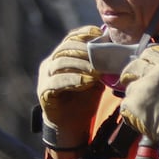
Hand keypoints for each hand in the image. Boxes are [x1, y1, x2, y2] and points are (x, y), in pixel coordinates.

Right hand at [37, 26, 104, 149]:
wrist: (72, 124)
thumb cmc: (84, 99)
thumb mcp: (95, 79)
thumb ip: (100, 65)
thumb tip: (115, 51)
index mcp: (61, 57)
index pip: (70, 38)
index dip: (83, 34)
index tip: (99, 34)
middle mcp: (50, 64)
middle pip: (65, 48)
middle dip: (84, 50)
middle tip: (100, 56)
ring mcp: (45, 77)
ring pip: (60, 63)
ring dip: (80, 64)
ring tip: (96, 71)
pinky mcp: (44, 91)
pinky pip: (57, 82)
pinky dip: (73, 80)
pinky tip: (87, 82)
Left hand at [116, 44, 158, 158]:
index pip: (150, 53)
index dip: (145, 59)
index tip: (143, 64)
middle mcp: (151, 74)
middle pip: (133, 66)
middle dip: (130, 73)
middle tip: (131, 81)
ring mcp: (139, 88)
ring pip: (130, 88)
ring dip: (135, 96)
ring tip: (147, 109)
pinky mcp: (130, 102)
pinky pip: (126, 105)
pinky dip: (132, 112)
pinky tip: (143, 118)